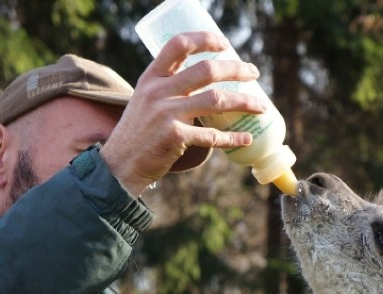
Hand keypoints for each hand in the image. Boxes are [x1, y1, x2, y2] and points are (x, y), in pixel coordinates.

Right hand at [100, 31, 265, 195]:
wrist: (121, 165)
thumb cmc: (138, 133)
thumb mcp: (145, 101)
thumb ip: (167, 88)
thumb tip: (203, 80)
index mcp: (151, 78)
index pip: (178, 45)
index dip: (205, 40)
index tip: (226, 44)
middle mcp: (158, 91)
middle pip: (206, 70)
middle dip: (236, 69)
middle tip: (254, 73)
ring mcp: (167, 114)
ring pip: (217, 100)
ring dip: (245, 102)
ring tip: (261, 106)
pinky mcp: (176, 137)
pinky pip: (213, 136)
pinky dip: (233, 138)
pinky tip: (246, 138)